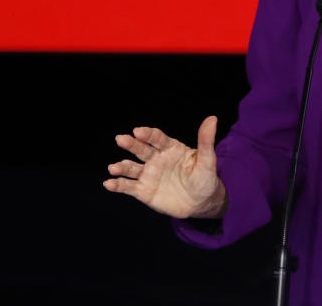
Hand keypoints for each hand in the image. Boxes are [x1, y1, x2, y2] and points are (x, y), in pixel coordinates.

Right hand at [103, 116, 226, 218]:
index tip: (139, 131)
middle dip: (130, 144)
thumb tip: (212, 119)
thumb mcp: (208, 160)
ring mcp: (148, 174)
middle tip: (121, 139)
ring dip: (121, 166)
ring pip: (131, 168)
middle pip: (141, 149)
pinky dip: (118, 185)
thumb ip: (206, 141)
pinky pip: (128, 186)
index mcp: (170, 148)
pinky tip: (109, 184)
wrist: (201, 202)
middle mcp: (156, 158)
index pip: (157, 138)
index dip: (148, 134)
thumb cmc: (205, 178)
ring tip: (113, 167)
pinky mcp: (143, 190)